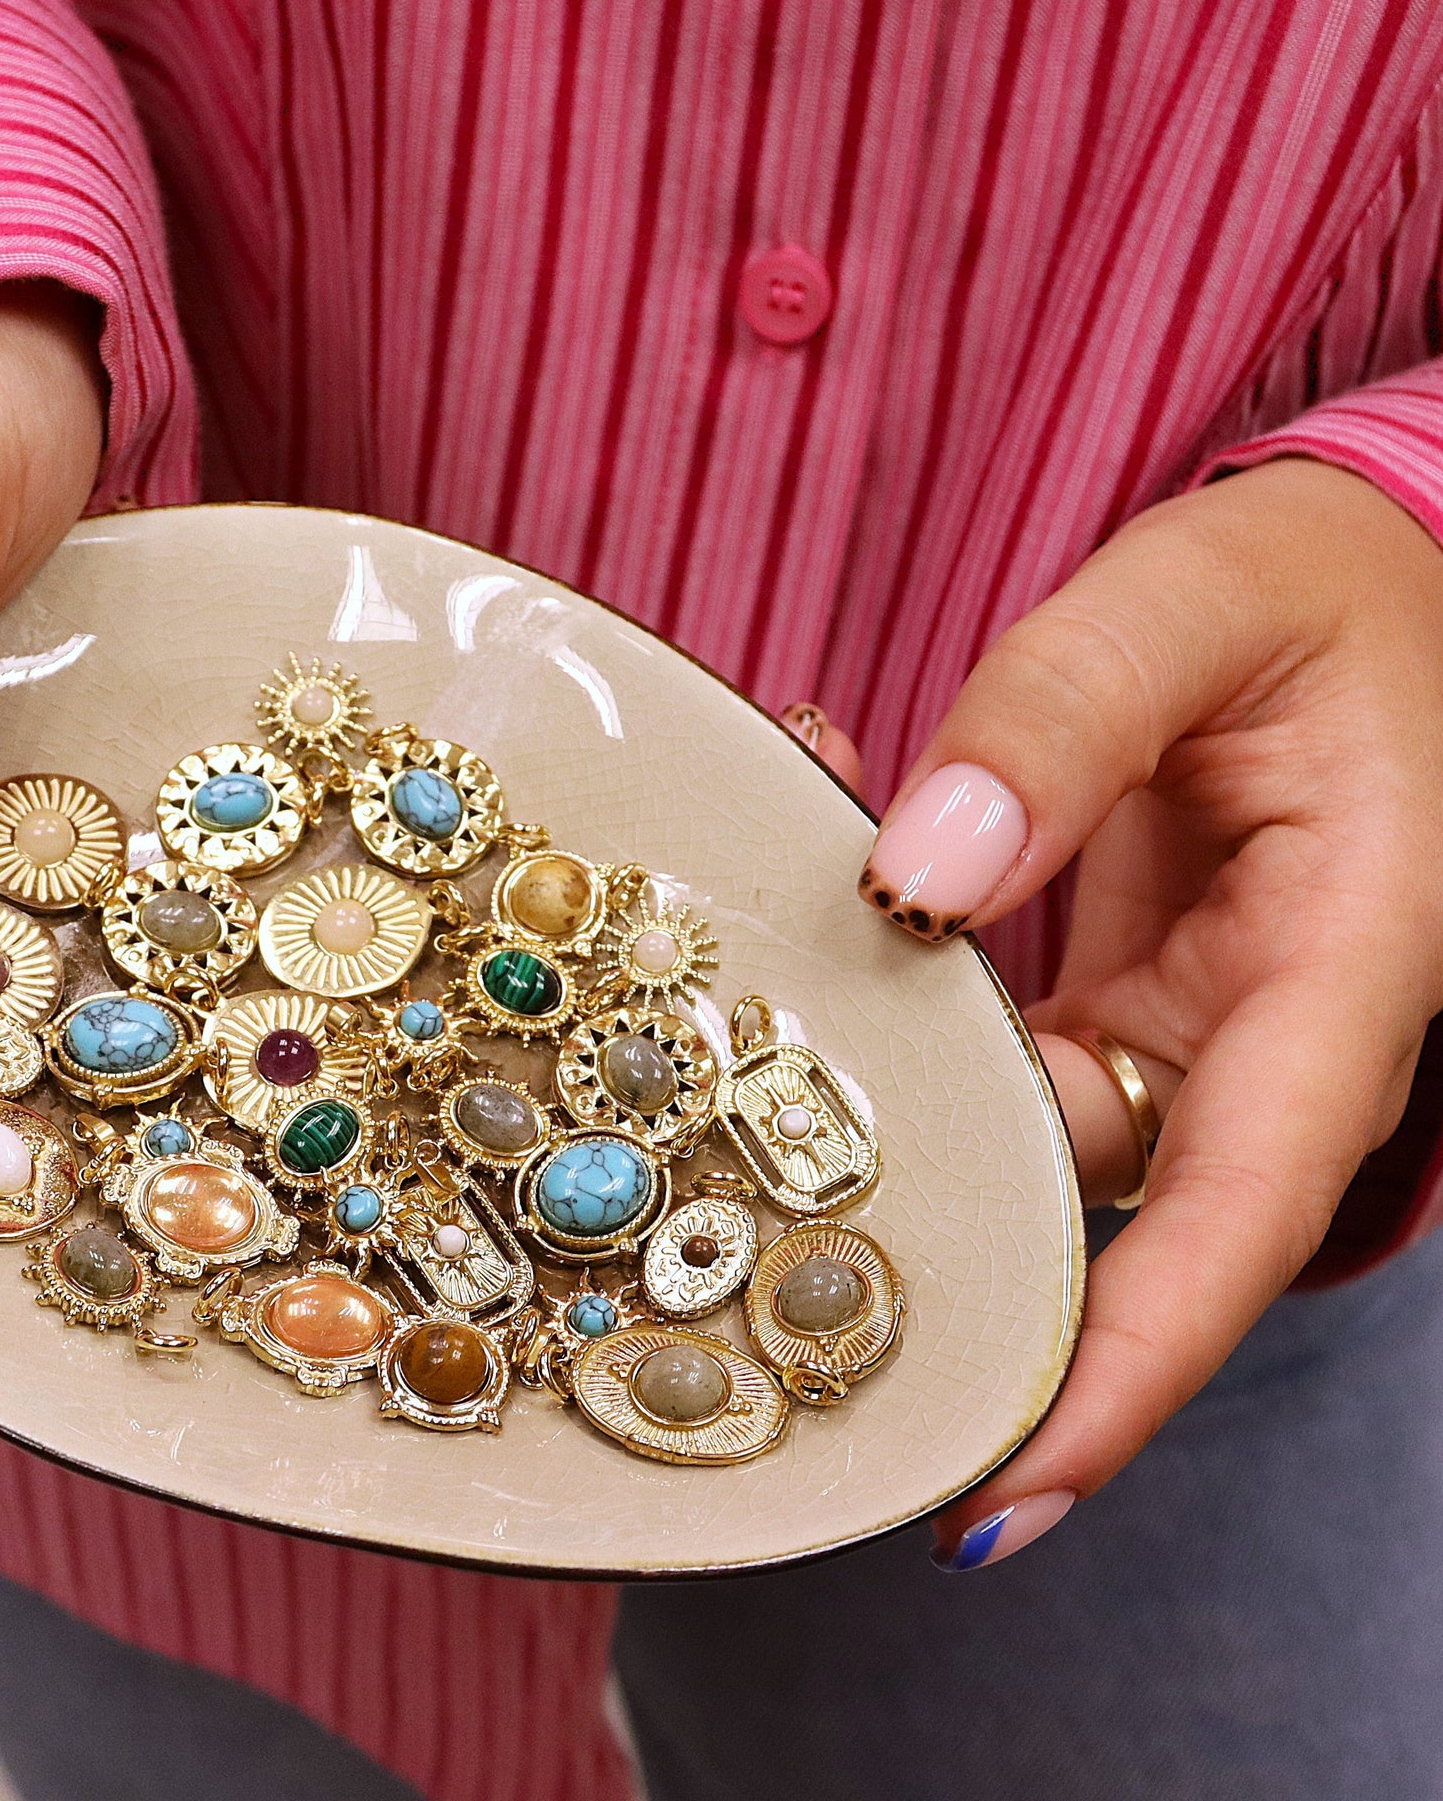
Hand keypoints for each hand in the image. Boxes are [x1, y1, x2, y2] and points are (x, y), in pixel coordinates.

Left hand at [847, 458, 1442, 1567]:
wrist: (1344, 579)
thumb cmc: (1322, 589)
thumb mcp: (1199, 606)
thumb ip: (1063, 719)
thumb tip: (918, 875)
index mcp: (1338, 981)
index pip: (1237, 1223)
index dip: (1119, 1374)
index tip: (993, 1494)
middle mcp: (1258, 1042)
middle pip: (1098, 1222)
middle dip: (937, 1261)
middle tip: (739, 1279)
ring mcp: (1182, 1026)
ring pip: (1018, 1130)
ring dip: (869, 1064)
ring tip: (728, 975)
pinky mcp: (1118, 993)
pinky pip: (992, 1042)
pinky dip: (892, 972)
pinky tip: (815, 842)